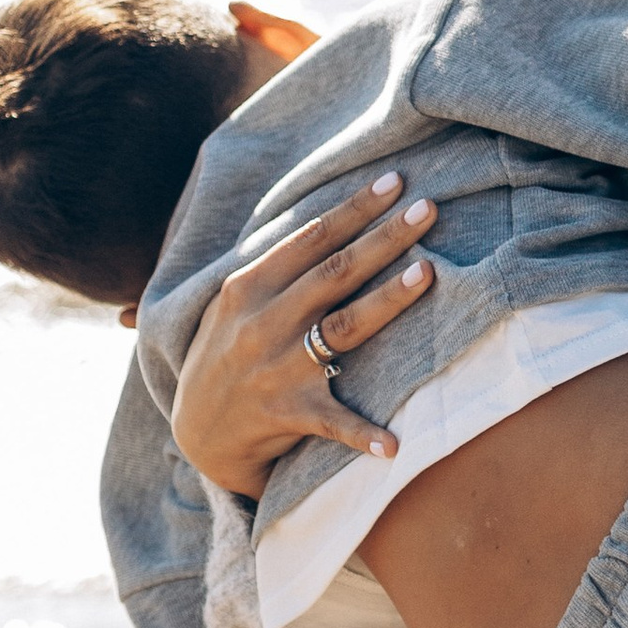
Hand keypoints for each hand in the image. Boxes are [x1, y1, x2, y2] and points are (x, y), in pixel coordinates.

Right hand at [170, 170, 440, 496]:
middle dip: (384, 238)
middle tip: (428, 209)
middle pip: (336, 272)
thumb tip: (334, 221)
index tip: (396, 183)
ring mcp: (277, 368)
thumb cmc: (228, 351)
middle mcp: (263, 323)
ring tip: (426, 272)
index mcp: (249, 288)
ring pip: (344, 327)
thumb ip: (278, 268)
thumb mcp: (236, 303)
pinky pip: (334, 422)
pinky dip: (363, 434)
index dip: (356, 209)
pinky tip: (395, 444)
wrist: (198, 429)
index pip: (312, 238)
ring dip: (387, 299)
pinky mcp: (289, 413)